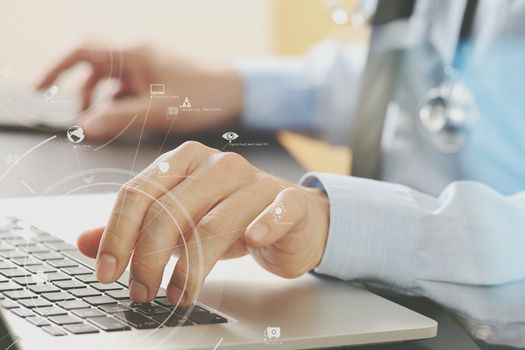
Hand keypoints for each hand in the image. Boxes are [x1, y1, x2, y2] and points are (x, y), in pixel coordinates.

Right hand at [37, 43, 242, 138]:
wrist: (235, 92)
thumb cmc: (202, 96)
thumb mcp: (157, 111)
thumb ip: (120, 118)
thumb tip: (85, 126)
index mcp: (133, 54)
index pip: (83, 51)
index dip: (57, 67)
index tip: (41, 87)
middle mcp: (137, 54)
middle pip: (93, 63)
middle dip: (78, 86)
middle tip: (70, 111)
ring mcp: (146, 64)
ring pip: (109, 76)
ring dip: (98, 97)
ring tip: (94, 119)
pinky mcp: (155, 75)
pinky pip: (126, 84)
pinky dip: (117, 99)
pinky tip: (121, 116)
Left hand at [77, 141, 329, 305]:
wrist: (292, 218)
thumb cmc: (233, 217)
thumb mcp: (180, 220)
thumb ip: (135, 229)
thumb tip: (85, 242)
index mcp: (186, 161)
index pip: (139, 192)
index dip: (117, 235)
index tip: (108, 272)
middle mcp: (219, 164)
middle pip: (171, 209)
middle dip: (148, 258)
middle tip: (141, 291)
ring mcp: (256, 181)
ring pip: (215, 223)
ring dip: (191, 267)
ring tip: (178, 294)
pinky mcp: (289, 201)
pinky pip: (276, 211)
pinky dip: (262, 226)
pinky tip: (250, 244)